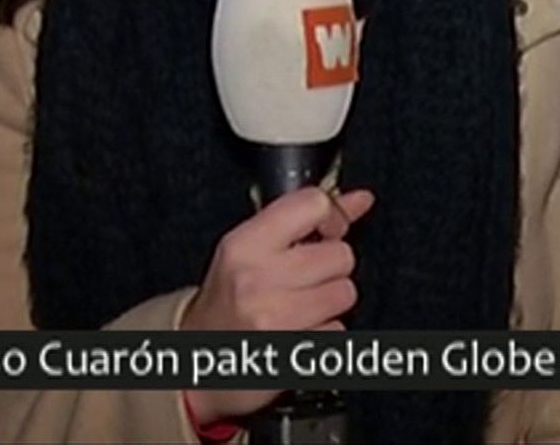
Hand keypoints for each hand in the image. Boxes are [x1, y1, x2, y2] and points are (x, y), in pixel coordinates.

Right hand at [179, 186, 374, 424]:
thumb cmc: (226, 301)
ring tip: (300, 305)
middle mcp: (257, 280)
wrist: (198, 361)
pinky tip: (300, 331)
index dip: (332, 216)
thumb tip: (361, 199)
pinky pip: (339, 331)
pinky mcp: (292, 353)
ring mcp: (275, 321)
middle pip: (340, 255)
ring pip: (345, 294)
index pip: (313, 205)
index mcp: (244, 245)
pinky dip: (326, 333)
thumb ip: (306, 220)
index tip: (327, 231)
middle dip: (330, 267)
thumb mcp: (252, 251)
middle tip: (303, 278)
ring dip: (331, 301)